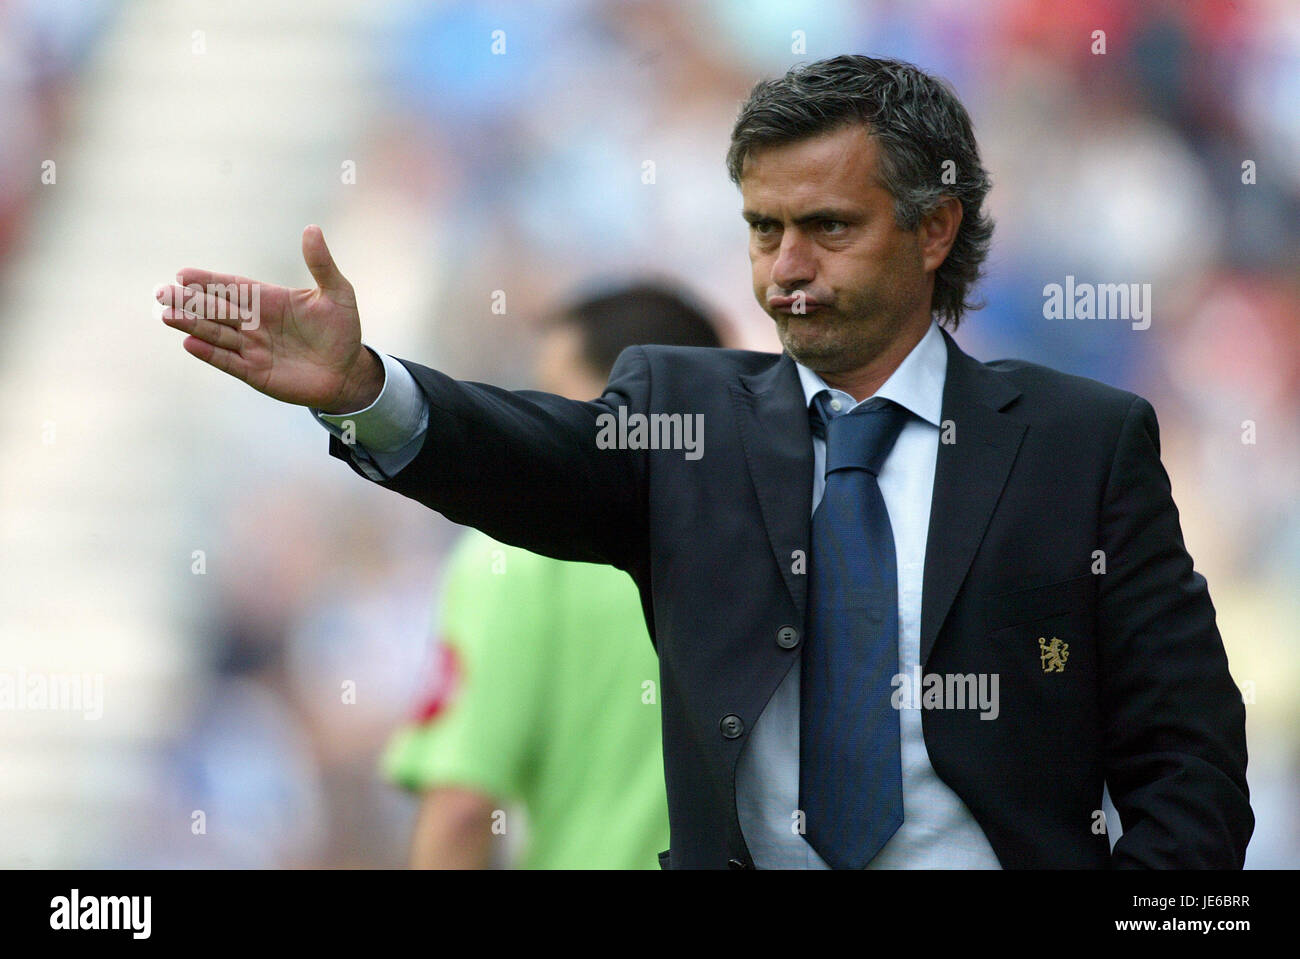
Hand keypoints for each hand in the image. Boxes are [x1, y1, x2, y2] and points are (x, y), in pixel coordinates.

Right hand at [158, 225, 383, 412]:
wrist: (349, 372)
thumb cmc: (342, 330)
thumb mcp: (338, 293)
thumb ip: (321, 264)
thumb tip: (312, 228)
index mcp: (268, 300)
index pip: (232, 287)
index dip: (208, 281)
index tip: (184, 274)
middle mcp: (254, 322)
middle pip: (216, 309)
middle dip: (190, 302)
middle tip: (162, 292)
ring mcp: (253, 348)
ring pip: (216, 333)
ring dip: (192, 325)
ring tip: (167, 315)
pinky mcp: (255, 372)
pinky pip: (228, 361)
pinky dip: (210, 353)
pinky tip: (189, 343)